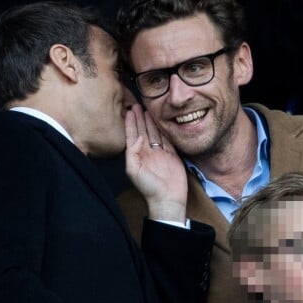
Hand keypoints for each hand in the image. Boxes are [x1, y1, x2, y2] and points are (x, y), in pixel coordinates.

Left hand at [125, 104, 187, 222]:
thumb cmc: (148, 188)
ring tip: (150, 109)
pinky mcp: (173, 156)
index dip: (131, 123)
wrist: (168, 199)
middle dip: (140, 118)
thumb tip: (138, 137)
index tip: (130, 110)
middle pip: (144, 131)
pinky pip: (168, 139)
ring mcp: (161, 154)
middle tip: (139, 104)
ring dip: (152, 121)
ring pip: (156, 133)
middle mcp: (148, 152)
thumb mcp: (134, 171)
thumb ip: (132, 153)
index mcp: (137, 155)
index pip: (132, 135)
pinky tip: (164, 121)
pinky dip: (166, 130)